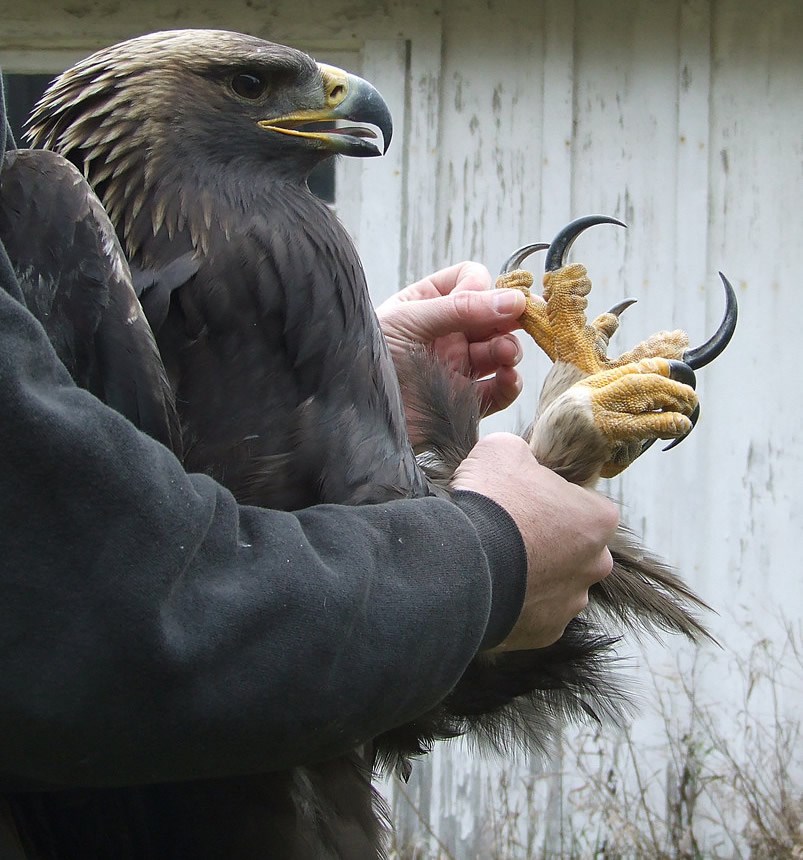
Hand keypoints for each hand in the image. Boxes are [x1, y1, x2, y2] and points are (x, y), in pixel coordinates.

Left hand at [376, 262, 526, 425]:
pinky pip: (497, 391)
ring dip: (510, 349)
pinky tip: (506, 379)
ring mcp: (456, 367)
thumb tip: (514, 300)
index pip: (470, 280)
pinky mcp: (462, 402)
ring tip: (505, 355)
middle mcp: (446, 333)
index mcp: (428, 304)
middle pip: (494, 316)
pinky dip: (509, 384)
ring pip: (500, 351)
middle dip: (509, 319)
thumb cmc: (368, 356)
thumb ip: (460, 309)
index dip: (483, 287)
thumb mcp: (409, 321)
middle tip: (521, 324)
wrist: (355, 414)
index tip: (484, 300)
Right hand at [451, 433, 618, 650]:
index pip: (584, 503)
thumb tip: (519, 459)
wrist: (459, 563)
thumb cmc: (490, 502)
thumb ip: (523, 453)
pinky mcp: (544, 632)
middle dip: (548, 540)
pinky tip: (490, 587)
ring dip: (533, 573)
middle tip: (508, 531)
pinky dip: (516, 602)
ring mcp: (570, 603)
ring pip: (555, 583)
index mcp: (599, 519)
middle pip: (575, 547)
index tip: (525, 498)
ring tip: (494, 561)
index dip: (553, 497)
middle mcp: (596, 565)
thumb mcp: (503, 449)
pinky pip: (533, 612)